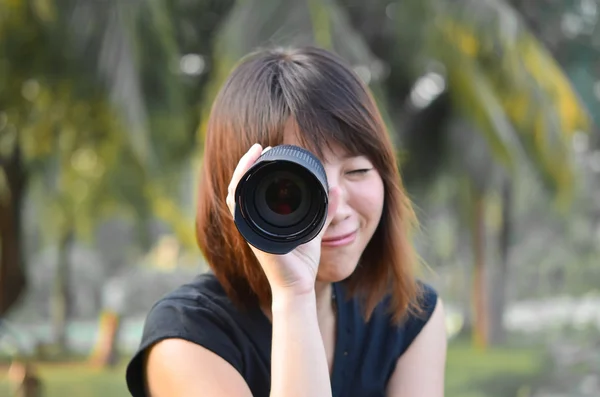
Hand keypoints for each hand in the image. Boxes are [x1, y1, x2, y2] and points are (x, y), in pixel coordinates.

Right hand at [226, 143, 339, 297]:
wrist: (298, 285)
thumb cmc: (303, 262)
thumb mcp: (315, 228)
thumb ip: (325, 210)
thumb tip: (336, 189)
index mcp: (263, 219)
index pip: (251, 189)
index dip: (253, 169)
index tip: (266, 150)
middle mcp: (253, 222)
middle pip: (239, 187)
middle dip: (245, 164)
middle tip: (258, 148)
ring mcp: (250, 229)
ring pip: (235, 194)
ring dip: (241, 173)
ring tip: (252, 155)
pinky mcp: (251, 236)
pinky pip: (238, 211)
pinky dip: (239, 193)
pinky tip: (244, 178)